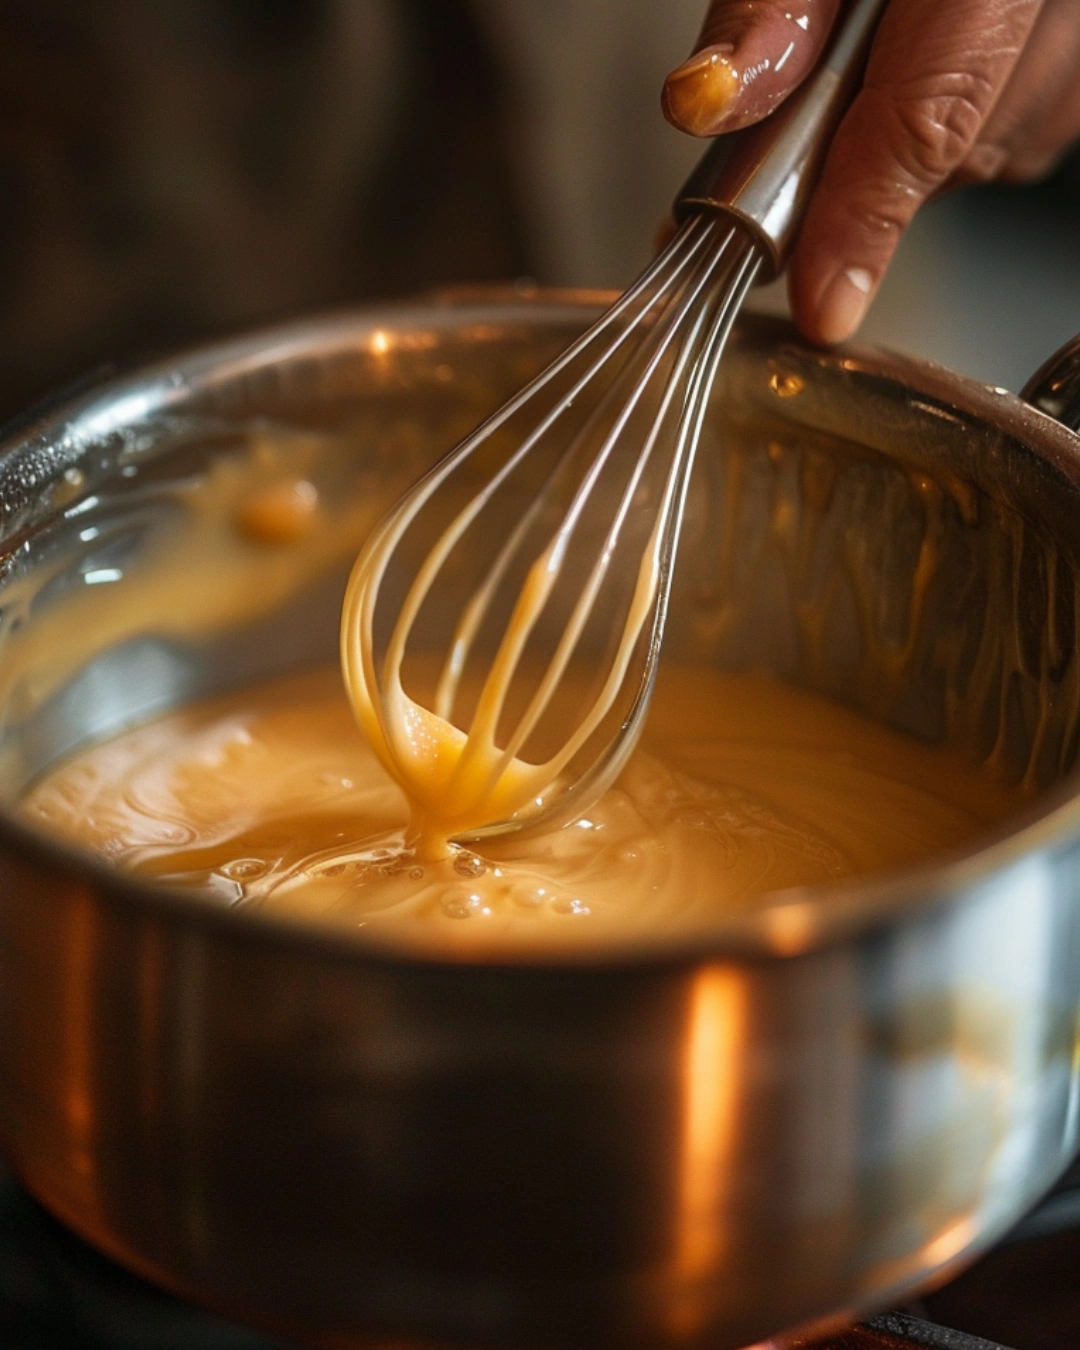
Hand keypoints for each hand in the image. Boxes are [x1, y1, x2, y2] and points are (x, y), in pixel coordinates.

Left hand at [662, 0, 1079, 343]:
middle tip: (786, 136)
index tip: (819, 302)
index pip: (933, 109)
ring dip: (909, 139)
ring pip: (987, 150)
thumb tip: (713, 102)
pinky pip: (1019, 126)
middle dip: (859, 167)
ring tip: (873, 57)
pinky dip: (955, 117)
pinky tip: (925, 54)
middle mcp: (1064, 1)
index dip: (866, 214)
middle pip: (954, 148)